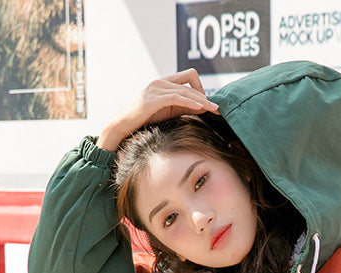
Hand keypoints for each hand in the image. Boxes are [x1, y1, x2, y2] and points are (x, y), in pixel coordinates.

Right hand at [98, 69, 218, 151]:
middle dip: (205, 96)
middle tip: (218, 109)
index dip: (201, 89)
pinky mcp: (152, 98)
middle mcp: (160, 82)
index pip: (189, 77)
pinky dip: (189, 102)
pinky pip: (176, 97)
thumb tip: (202, 108)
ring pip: (185, 90)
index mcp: (164, 83)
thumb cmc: (143, 122)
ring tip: (213, 110)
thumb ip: (183, 108)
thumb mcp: (167, 113)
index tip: (209, 105)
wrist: (122, 127)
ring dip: (201, 100)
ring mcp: (155, 88)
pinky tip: (199, 108)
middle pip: (190, 82)